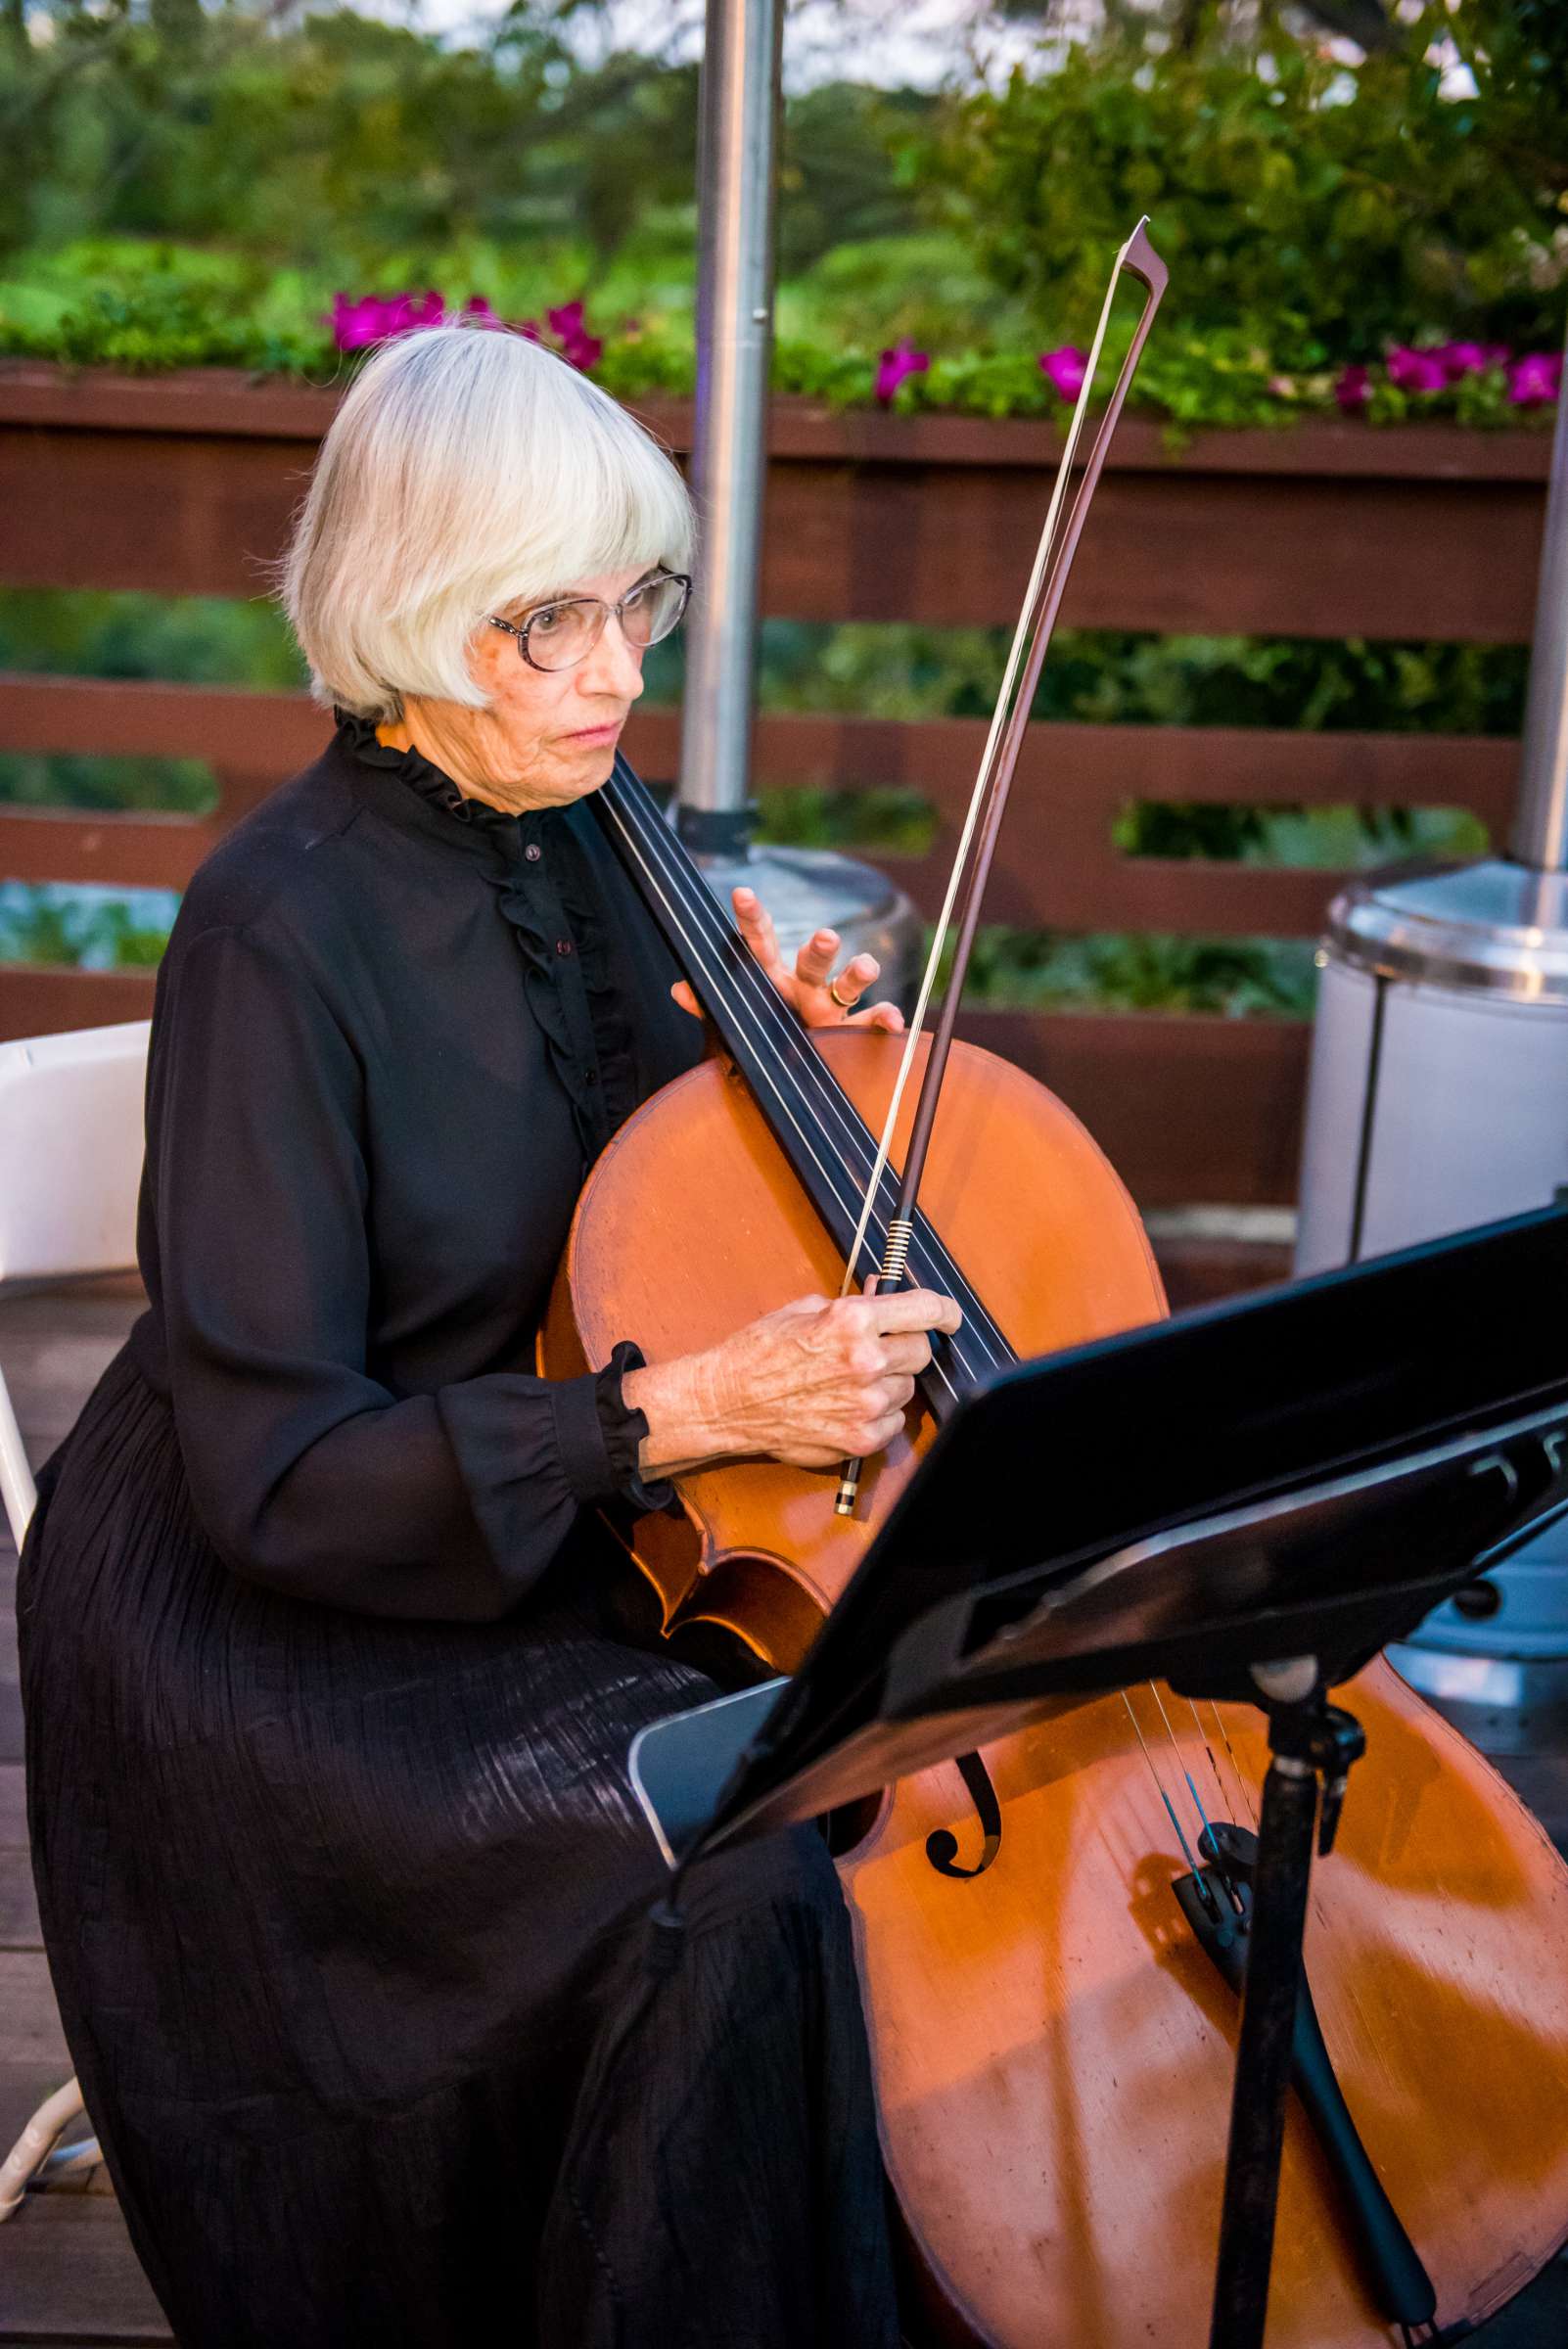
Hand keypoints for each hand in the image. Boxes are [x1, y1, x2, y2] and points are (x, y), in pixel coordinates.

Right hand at [624, 1287, 962, 1478]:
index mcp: (853, 1321)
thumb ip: (850, 1307)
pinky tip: (847, 1405)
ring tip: (849, 1381)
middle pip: (922, 1351)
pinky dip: (878, 1414)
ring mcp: (865, 1404)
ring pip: (907, 1388)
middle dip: (906, 1347)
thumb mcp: (803, 1310)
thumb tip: (884, 1302)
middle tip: (880, 1350)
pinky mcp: (860, 1439)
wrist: (726, 1402)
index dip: (946, 1311)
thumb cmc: (757, 1353)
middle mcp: (865, 1361)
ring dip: (889, 1382)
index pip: (925, 1310)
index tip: (950, 1316)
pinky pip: (893, 1421)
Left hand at [671, 886, 904, 1032]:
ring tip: (866, 967)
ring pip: (845, 984)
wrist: (790, 1066)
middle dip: (819, 948)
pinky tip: (893, 1022)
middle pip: (812, 960)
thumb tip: (678, 989)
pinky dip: (884, 1021)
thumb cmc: (762, 1029)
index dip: (752, 919)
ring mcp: (829, 1006)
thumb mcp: (736, 1017)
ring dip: (858, 973)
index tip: (742, 894)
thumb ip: (709, 1005)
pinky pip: (869, 1023)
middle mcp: (804, 984)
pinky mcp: (848, 1031)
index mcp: (771, 977)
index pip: (761, 942)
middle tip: (826, 937)